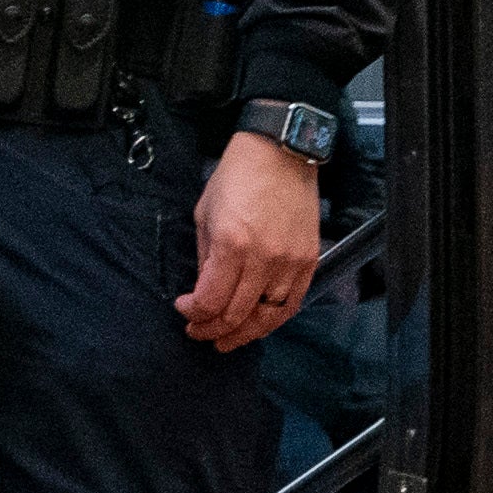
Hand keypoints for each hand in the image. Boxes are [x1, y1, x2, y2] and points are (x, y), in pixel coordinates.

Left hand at [174, 133, 321, 351]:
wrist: (279, 152)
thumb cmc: (236, 177)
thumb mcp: (205, 215)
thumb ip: (205, 259)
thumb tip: (204, 291)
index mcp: (231, 244)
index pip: (210, 301)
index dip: (193, 313)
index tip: (183, 308)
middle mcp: (263, 258)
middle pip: (236, 315)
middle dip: (211, 329)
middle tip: (198, 332)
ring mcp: (290, 261)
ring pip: (267, 317)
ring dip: (244, 334)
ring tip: (226, 340)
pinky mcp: (308, 260)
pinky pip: (292, 303)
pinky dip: (273, 320)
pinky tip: (258, 324)